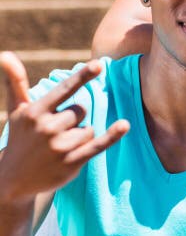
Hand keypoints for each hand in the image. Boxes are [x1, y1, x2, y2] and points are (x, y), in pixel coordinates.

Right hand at [0, 52, 128, 205]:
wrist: (13, 180)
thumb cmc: (21, 137)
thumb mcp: (17, 110)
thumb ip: (16, 82)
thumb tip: (5, 54)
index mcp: (36, 112)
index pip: (64, 90)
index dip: (82, 77)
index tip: (98, 64)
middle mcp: (47, 128)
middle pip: (82, 110)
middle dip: (74, 119)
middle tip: (54, 133)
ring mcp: (60, 146)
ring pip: (89, 128)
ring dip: (80, 136)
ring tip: (59, 147)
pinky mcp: (71, 162)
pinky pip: (97, 145)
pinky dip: (112, 136)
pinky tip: (124, 125)